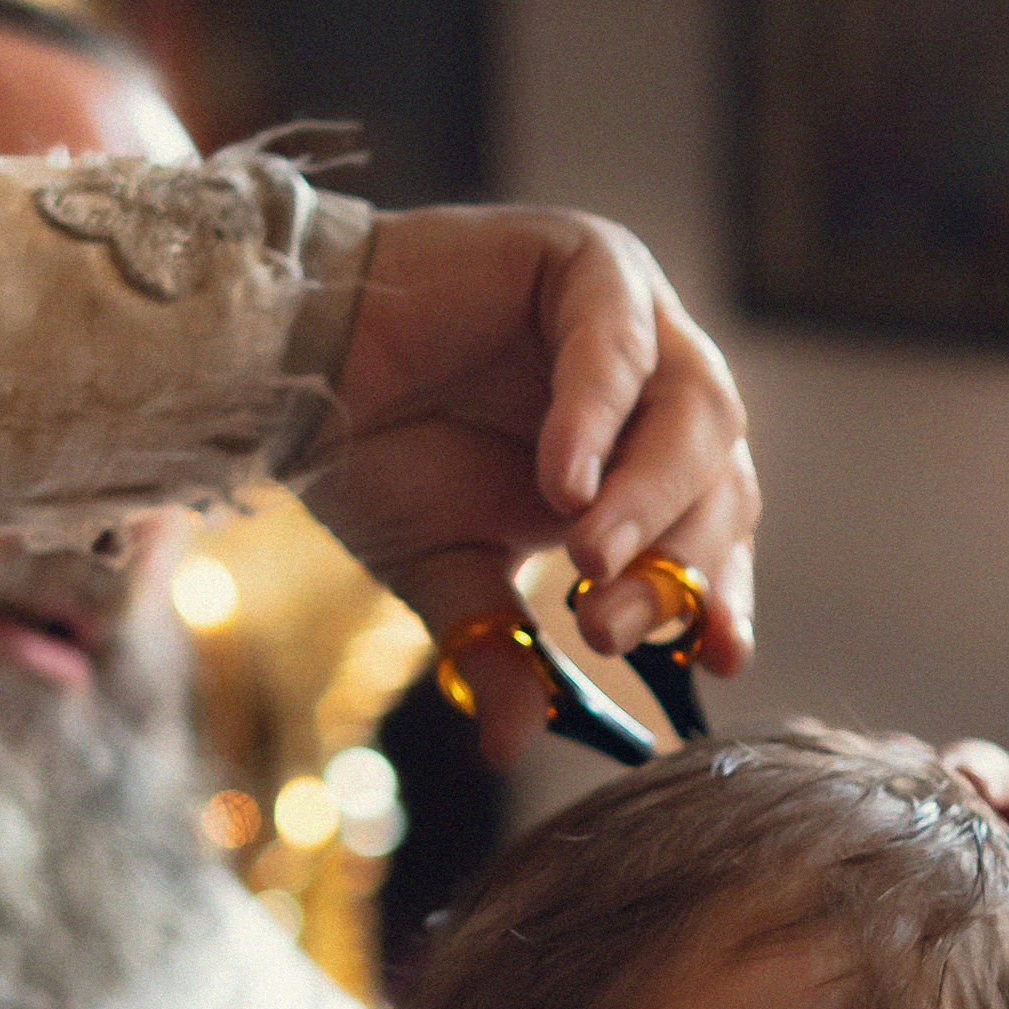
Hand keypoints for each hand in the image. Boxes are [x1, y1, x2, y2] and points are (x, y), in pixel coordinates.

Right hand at [320, 207, 758, 764]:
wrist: (288, 368)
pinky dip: (595, 417)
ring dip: (648, 499)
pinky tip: (564, 483)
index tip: (716, 660)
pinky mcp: (587, 261)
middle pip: (719, 477)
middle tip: (606, 629)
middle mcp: (655, 386)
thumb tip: (509, 746)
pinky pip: (615, 344)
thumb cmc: (376, 457)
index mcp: (642, 459)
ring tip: (592, 560)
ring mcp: (631, 318)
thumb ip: (498, 648)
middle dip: (671, 564)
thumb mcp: (450, 572)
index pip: (716, 530)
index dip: (719, 593)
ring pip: (696, 411)